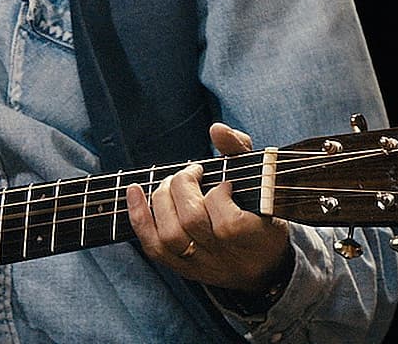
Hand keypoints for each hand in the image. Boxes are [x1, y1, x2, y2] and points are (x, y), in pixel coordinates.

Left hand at [125, 122, 292, 294]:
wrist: (264, 264)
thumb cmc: (261, 211)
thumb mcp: (262, 180)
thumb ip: (239, 150)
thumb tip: (217, 129)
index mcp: (253, 238)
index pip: (228, 223)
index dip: (220, 195)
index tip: (226, 182)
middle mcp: (225, 256)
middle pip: (192, 222)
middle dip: (184, 187)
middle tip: (193, 173)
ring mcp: (202, 265)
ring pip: (170, 235)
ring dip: (163, 199)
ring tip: (172, 184)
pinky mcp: (182, 268)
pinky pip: (153, 248)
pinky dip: (138, 217)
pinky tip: (134, 191)